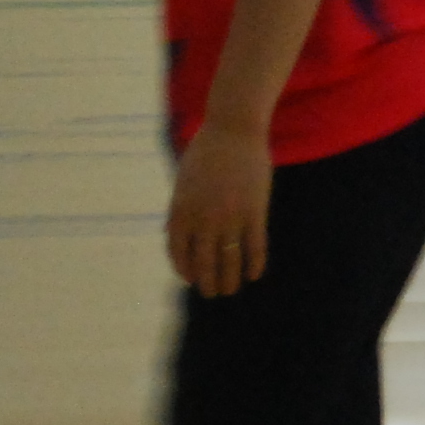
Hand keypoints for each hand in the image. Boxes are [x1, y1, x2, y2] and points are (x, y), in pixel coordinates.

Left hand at [165, 120, 272, 295]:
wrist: (233, 131)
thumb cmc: (206, 153)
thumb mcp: (182, 182)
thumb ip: (178, 210)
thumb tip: (169, 233)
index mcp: (181, 212)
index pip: (178, 253)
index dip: (185, 270)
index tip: (191, 280)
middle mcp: (203, 220)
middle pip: (204, 263)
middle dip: (207, 283)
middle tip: (212, 293)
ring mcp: (229, 217)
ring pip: (229, 260)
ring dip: (230, 280)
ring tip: (232, 290)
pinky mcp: (254, 212)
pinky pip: (254, 247)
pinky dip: (254, 264)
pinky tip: (254, 275)